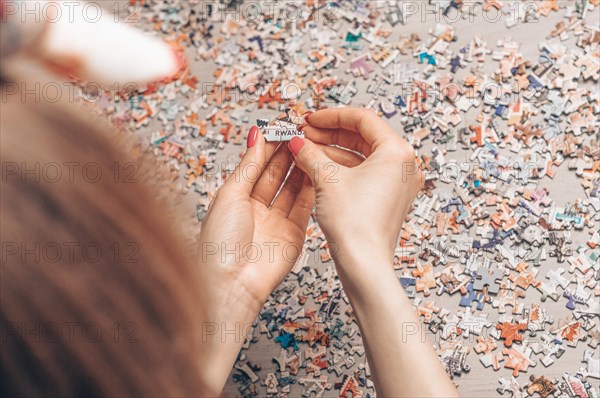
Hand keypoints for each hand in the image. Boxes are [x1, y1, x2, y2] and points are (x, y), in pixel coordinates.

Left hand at [197, 125, 363, 393]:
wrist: (231, 284)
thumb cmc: (220, 243)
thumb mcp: (230, 194)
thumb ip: (249, 165)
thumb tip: (255, 135)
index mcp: (236, 200)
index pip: (257, 166)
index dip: (270, 148)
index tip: (283, 129)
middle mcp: (257, 210)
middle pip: (276, 176)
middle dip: (288, 154)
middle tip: (301, 134)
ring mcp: (277, 223)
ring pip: (293, 189)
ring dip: (301, 168)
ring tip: (311, 148)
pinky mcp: (294, 235)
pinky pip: (305, 207)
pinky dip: (311, 189)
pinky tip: (315, 171)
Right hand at [289, 109, 456, 397]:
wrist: (364, 263)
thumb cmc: (354, 223)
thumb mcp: (327, 180)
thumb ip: (310, 154)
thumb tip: (297, 142)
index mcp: (397, 152)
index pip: (363, 119)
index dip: (331, 116)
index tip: (310, 119)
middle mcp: (403, 165)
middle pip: (363, 136)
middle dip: (331, 133)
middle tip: (305, 133)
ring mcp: (398, 183)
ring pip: (362, 156)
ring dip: (333, 151)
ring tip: (306, 150)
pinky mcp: (389, 199)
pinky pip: (364, 173)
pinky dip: (342, 168)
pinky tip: (318, 168)